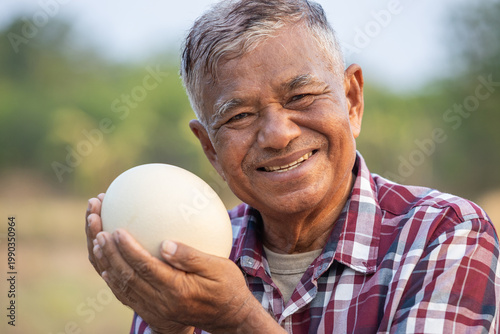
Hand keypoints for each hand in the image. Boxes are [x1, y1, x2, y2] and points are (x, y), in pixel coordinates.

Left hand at [86, 195, 283, 332]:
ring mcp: (155, 309)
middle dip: (109, 252)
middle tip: (98, 229)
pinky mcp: (154, 311)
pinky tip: (106, 268)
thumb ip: (191, 257)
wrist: (229, 317)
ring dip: (107, 263)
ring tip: (96, 240)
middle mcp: (161, 302)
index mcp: (177, 289)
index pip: (145, 267)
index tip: (116, 229)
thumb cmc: (228, 287)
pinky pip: (127, 296)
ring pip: (123, 286)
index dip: (128, 249)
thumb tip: (166, 244)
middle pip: (127, 276)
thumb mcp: (219, 268)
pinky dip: (114, 281)